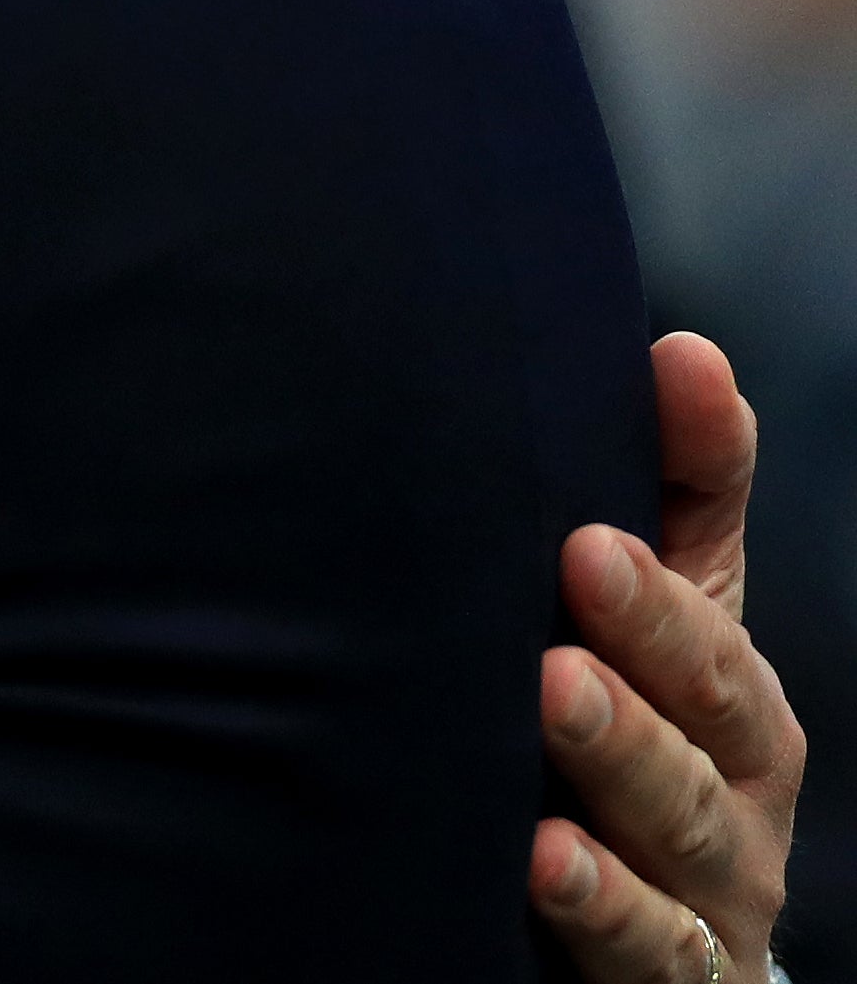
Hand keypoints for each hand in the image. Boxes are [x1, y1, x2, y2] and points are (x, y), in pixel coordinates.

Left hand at [536, 332, 804, 981]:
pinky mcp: (663, 974)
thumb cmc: (648, 725)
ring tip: (550, 702)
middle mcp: (732, 797)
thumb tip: (685, 348)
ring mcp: (702, 893)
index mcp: (733, 701)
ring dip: (615, 769)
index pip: (707, 633)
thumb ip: (682, 486)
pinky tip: (537, 861)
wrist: (652, 925)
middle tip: (568, 594)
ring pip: (670, 834)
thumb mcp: (672, 609)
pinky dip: (599, 904)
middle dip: (644, 659)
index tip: (585, 537)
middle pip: (698, 726)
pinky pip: (643, 948)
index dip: (659, 591)